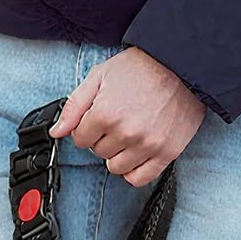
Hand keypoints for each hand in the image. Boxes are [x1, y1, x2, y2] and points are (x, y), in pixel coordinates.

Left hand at [50, 48, 204, 186]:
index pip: (80, 139)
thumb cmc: (142, 66)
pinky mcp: (167, 152)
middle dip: (103, 138)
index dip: (87, 127)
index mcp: (106, 114)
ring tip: (130, 132)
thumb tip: (56, 131)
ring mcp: (147, 144)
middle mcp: (126, 132)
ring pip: (116, 167)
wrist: (184, 61)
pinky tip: (137, 153)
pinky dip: (134, 170)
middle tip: (120, 118)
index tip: (100, 116)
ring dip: (118, 154)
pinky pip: (140, 178)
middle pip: (98, 153)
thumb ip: (74, 105)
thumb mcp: (100, 76)